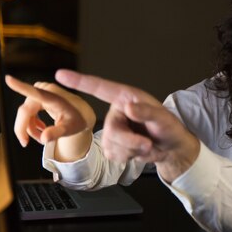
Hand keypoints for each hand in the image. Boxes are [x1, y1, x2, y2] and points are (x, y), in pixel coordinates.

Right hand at [5, 75, 95, 147]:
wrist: (83, 114)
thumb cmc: (78, 120)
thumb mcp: (71, 129)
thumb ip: (58, 133)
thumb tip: (44, 138)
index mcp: (54, 98)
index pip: (36, 92)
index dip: (21, 87)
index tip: (8, 79)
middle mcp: (47, 91)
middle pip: (24, 110)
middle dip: (23, 128)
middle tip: (25, 143)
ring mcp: (42, 92)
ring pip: (24, 112)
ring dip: (28, 126)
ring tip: (41, 137)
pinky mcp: (39, 94)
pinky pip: (28, 110)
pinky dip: (30, 121)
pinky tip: (40, 128)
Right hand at [54, 69, 199, 179]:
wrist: (171, 148)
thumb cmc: (170, 128)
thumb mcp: (163, 119)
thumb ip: (147, 113)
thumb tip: (128, 107)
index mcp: (126, 97)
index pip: (100, 88)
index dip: (80, 81)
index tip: (60, 74)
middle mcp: (117, 111)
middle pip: (112, 130)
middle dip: (130, 142)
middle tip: (147, 144)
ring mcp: (113, 128)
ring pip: (111, 145)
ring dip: (131, 150)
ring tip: (146, 145)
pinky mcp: (113, 145)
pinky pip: (112, 155)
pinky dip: (128, 157)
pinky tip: (138, 151)